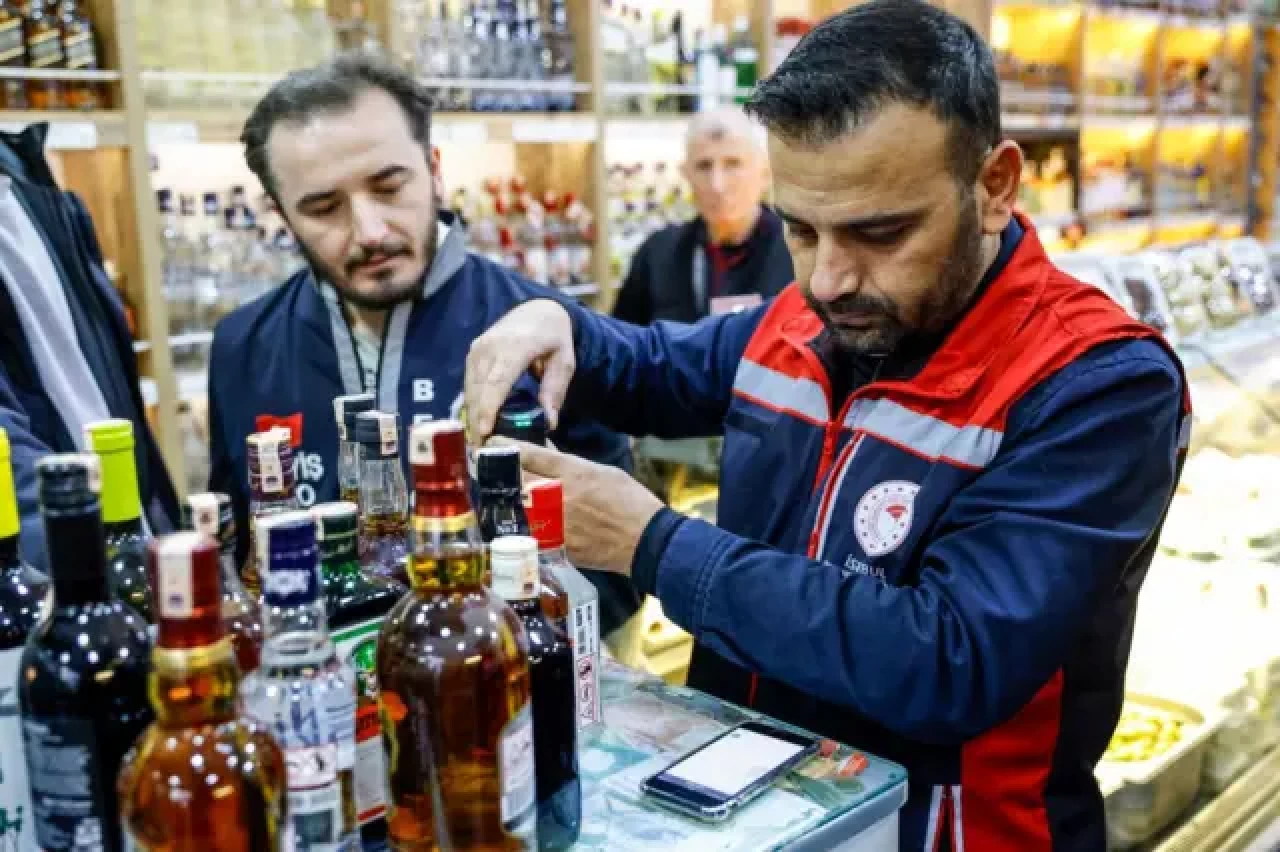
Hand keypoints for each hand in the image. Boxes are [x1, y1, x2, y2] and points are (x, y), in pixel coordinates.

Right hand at [465, 299, 574, 442]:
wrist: (537, 311)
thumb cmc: (554, 339)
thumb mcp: (564, 362)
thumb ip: (555, 391)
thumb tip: (549, 423)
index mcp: (516, 346)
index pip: (498, 380)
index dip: (489, 407)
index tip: (484, 431)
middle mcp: (491, 346)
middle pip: (479, 389)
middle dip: (477, 420)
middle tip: (481, 449)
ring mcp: (478, 349)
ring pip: (470, 388)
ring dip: (472, 416)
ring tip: (478, 443)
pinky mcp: (473, 354)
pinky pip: (469, 384)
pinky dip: (472, 404)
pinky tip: (477, 424)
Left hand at [494, 439, 663, 575]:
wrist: (645, 542)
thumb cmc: (630, 502)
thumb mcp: (603, 472)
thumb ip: (570, 463)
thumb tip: (545, 451)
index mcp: (573, 472)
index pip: (528, 454)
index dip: (504, 447)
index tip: (492, 443)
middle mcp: (558, 495)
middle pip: (515, 478)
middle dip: (500, 471)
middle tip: (490, 467)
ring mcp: (554, 522)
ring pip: (517, 506)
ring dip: (509, 497)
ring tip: (503, 492)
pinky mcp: (554, 545)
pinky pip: (530, 529)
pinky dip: (524, 521)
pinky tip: (523, 518)